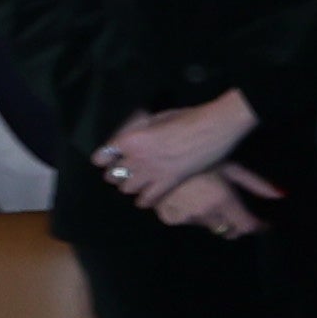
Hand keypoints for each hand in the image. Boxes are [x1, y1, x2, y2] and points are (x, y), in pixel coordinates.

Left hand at [97, 94, 255, 206]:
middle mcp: (136, 159)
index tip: (110, 157)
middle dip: (116, 173)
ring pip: (126, 188)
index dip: (104, 157)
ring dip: (130, 185)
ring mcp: (152, 173)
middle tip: (125, 170)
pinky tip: (147, 197)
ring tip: (138, 181)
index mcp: (131, 140)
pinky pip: (148, 199)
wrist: (215, 127)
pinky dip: (144, 200)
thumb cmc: (188, 117)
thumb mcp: (157, 118)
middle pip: (111, 175)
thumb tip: (135, 137)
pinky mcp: (169, 183)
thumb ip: (141, 131)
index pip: (101, 157)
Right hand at [153, 163, 280, 239]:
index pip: (247, 226)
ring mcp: (185, 218)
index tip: (264, 224)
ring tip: (209, 195)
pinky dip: (194, 215)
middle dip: (236, 222)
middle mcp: (204, 213)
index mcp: (222, 200)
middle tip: (239, 210)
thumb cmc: (201, 153)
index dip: (258, 226)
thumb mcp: (231, 166)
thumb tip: (282, 194)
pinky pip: (189, 222)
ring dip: (214, 217)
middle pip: (228, 229)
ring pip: (209, 226)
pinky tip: (192, 197)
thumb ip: (256, 183)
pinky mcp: (169, 218)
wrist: (159, 151)